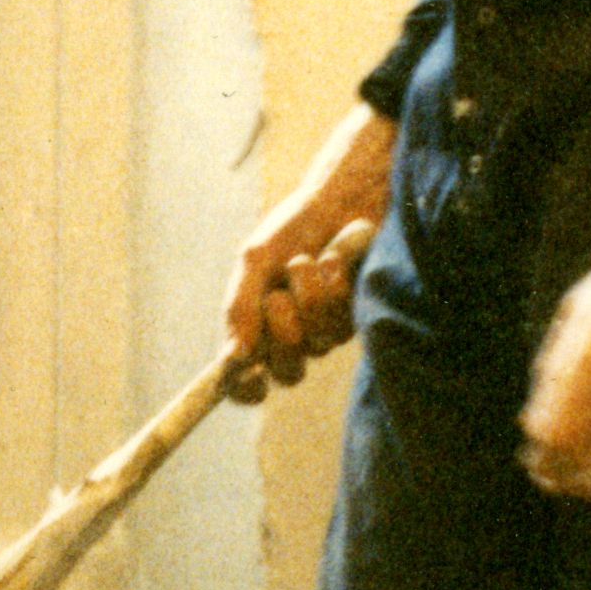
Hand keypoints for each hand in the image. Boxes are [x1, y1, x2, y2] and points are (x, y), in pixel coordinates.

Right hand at [225, 104, 397, 402]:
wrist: (339, 199)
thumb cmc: (292, 229)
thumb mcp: (255, 260)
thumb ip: (240, 306)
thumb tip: (233, 357)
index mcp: (256, 330)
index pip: (246, 383)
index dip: (245, 390)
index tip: (249, 376)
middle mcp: (292, 338)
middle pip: (287, 373)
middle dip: (281, 332)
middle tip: (277, 296)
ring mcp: (327, 330)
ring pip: (316, 343)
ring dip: (306, 295)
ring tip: (306, 261)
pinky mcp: (356, 315)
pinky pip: (341, 319)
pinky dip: (330, 283)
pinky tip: (332, 257)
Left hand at [521, 142, 590, 498]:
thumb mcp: (577, 309)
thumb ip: (553, 365)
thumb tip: (532, 421)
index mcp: (586, 355)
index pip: (554, 435)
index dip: (541, 457)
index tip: (537, 461)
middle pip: (585, 459)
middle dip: (565, 477)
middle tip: (556, 480)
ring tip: (590, 484)